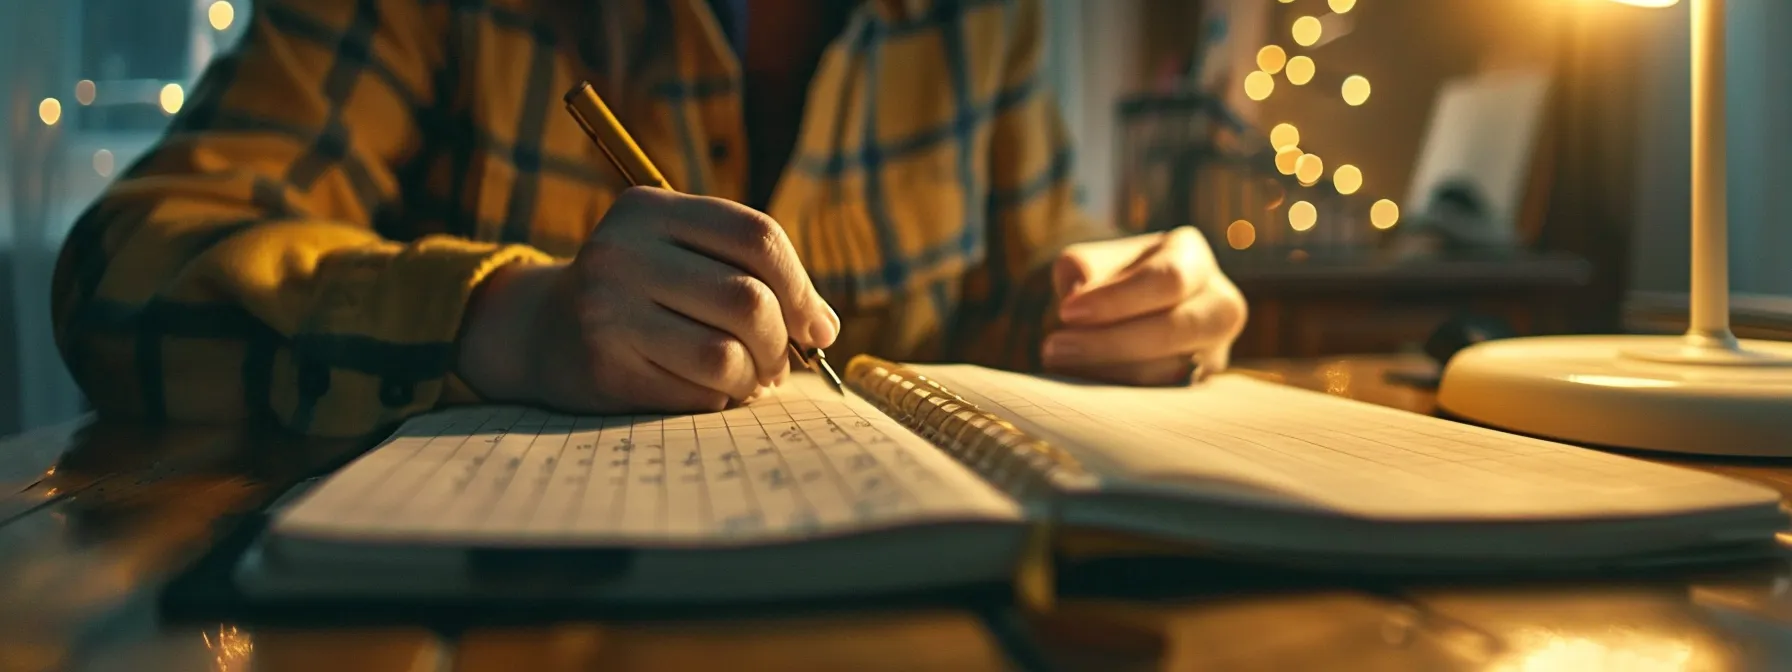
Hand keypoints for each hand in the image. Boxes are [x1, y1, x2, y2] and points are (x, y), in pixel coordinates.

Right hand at [457, 187, 839, 413]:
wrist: (540, 332)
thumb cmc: (639, 292)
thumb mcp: (681, 255)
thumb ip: (752, 274)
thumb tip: (826, 328)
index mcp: (650, 210)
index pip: (756, 236)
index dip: (802, 287)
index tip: (818, 327)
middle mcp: (622, 252)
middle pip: (748, 300)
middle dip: (782, 343)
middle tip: (780, 364)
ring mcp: (606, 310)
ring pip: (726, 354)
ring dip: (754, 378)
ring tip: (749, 379)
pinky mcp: (603, 366)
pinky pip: (697, 393)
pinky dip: (719, 398)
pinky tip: (706, 390)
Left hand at [1043, 227, 1246, 385]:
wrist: (1122, 310)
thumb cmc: (1106, 279)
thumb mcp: (1091, 261)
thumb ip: (1083, 270)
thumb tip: (1079, 297)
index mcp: (1192, 257)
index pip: (1167, 278)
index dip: (1117, 299)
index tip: (1067, 312)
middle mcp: (1219, 302)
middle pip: (1176, 328)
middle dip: (1110, 343)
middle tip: (1055, 348)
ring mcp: (1216, 349)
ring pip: (1171, 371)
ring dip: (1110, 372)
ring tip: (1062, 364)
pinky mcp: (1201, 386)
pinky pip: (1163, 396)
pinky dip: (1119, 392)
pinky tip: (1084, 382)